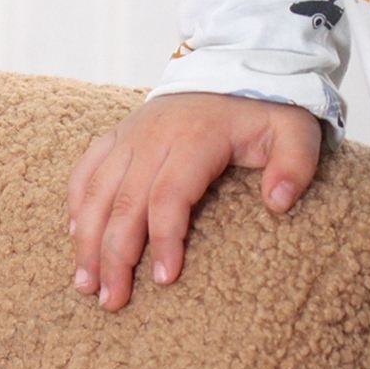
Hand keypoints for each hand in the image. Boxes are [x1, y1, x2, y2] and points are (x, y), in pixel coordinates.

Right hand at [66, 92, 321, 310]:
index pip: (169, 195)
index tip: (165, 279)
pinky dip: (75, 205)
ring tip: (85, 284)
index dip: (165, 239)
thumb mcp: (294, 131)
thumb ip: (295, 165)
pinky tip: (74, 238)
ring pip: (95, 192)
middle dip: (114, 256)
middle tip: (111, 301)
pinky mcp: (114, 138)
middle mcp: (151, 139)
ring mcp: (128, 138)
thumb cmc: (260, 112)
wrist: (228, 68)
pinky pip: (84, 172)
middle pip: (125, 204)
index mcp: (194, 139)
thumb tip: (278, 204)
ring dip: (86, 241)